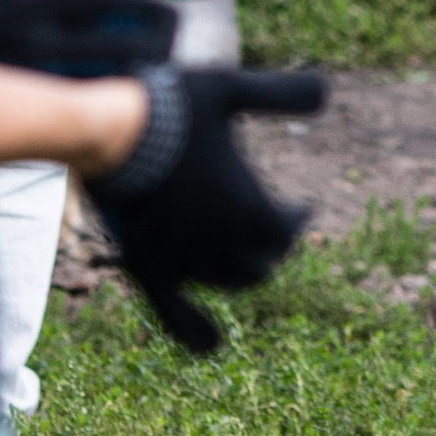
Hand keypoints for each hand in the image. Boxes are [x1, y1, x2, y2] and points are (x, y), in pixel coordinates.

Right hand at [83, 63, 327, 357]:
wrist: (108, 130)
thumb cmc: (171, 105)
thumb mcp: (230, 89)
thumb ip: (279, 94)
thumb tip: (327, 89)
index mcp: (244, 202)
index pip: (286, 230)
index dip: (297, 221)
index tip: (302, 209)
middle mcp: (218, 236)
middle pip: (259, 262)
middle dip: (272, 249)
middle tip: (275, 233)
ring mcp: (182, 255)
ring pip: (224, 282)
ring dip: (242, 275)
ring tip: (248, 259)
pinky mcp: (145, 264)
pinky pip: (173, 311)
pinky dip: (193, 330)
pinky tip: (211, 346)